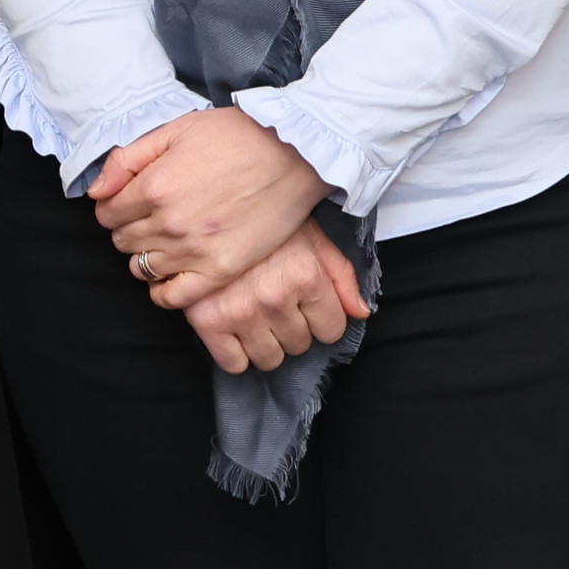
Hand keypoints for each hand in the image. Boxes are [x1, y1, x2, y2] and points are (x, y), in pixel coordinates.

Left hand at [93, 109, 333, 302]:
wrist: (293, 155)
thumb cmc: (237, 136)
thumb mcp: (176, 129)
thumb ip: (129, 159)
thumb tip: (95, 191)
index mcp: (154, 186)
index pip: (106, 213)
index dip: (114, 205)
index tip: (130, 201)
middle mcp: (168, 223)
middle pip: (122, 241)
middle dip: (129, 228)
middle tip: (151, 216)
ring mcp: (194, 251)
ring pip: (141, 268)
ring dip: (146, 255)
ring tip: (166, 240)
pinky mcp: (220, 271)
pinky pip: (173, 297)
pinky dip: (163, 291)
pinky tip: (171, 275)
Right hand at [181, 227, 372, 375]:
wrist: (208, 205)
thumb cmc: (264, 219)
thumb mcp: (311, 235)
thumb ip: (341, 274)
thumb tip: (361, 312)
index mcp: (304, 276)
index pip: (331, 330)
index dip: (322, 317)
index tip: (306, 303)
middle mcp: (275, 298)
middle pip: (300, 345)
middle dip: (293, 327)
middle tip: (276, 301)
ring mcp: (240, 312)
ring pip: (270, 359)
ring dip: (266, 342)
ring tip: (256, 313)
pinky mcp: (207, 322)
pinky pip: (234, 364)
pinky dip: (236, 352)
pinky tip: (235, 328)